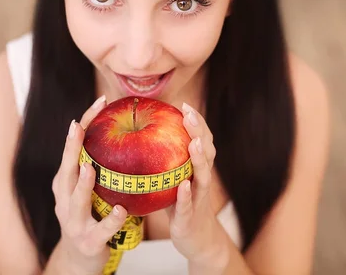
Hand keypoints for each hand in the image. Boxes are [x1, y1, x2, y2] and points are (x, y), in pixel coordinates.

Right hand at [50, 95, 127, 274]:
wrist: (80, 259)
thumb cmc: (89, 217)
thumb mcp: (88, 191)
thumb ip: (99, 167)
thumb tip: (126, 131)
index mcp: (65, 184)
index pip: (72, 149)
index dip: (83, 125)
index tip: (100, 101)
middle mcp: (64, 200)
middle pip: (66, 170)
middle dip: (71, 148)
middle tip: (78, 126)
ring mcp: (73, 222)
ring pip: (76, 200)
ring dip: (83, 184)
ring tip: (91, 168)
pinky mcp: (88, 242)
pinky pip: (101, 230)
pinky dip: (111, 221)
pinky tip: (123, 211)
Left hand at [166, 102, 228, 269]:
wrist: (197, 241)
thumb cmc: (182, 207)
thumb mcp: (174, 181)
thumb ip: (165, 162)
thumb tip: (140, 138)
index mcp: (197, 169)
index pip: (200, 140)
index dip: (195, 123)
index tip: (184, 105)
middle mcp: (201, 180)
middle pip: (205, 151)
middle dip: (199, 131)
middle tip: (189, 114)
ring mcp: (198, 198)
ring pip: (202, 175)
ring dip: (199, 158)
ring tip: (194, 142)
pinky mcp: (190, 218)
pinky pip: (189, 205)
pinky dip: (187, 194)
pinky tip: (184, 185)